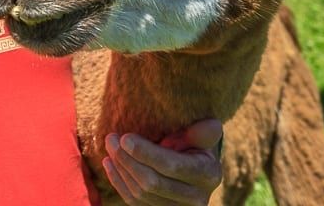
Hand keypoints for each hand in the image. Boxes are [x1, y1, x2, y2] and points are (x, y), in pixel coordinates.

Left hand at [103, 119, 223, 204]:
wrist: (195, 168)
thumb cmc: (195, 144)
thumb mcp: (201, 136)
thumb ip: (202, 132)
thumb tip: (213, 126)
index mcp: (208, 174)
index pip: (171, 166)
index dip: (145, 153)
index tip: (125, 137)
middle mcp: (197, 198)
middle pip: (152, 182)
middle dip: (126, 159)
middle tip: (111, 138)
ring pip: (141, 194)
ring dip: (120, 169)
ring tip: (109, 147)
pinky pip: (135, 202)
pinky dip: (119, 182)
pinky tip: (110, 164)